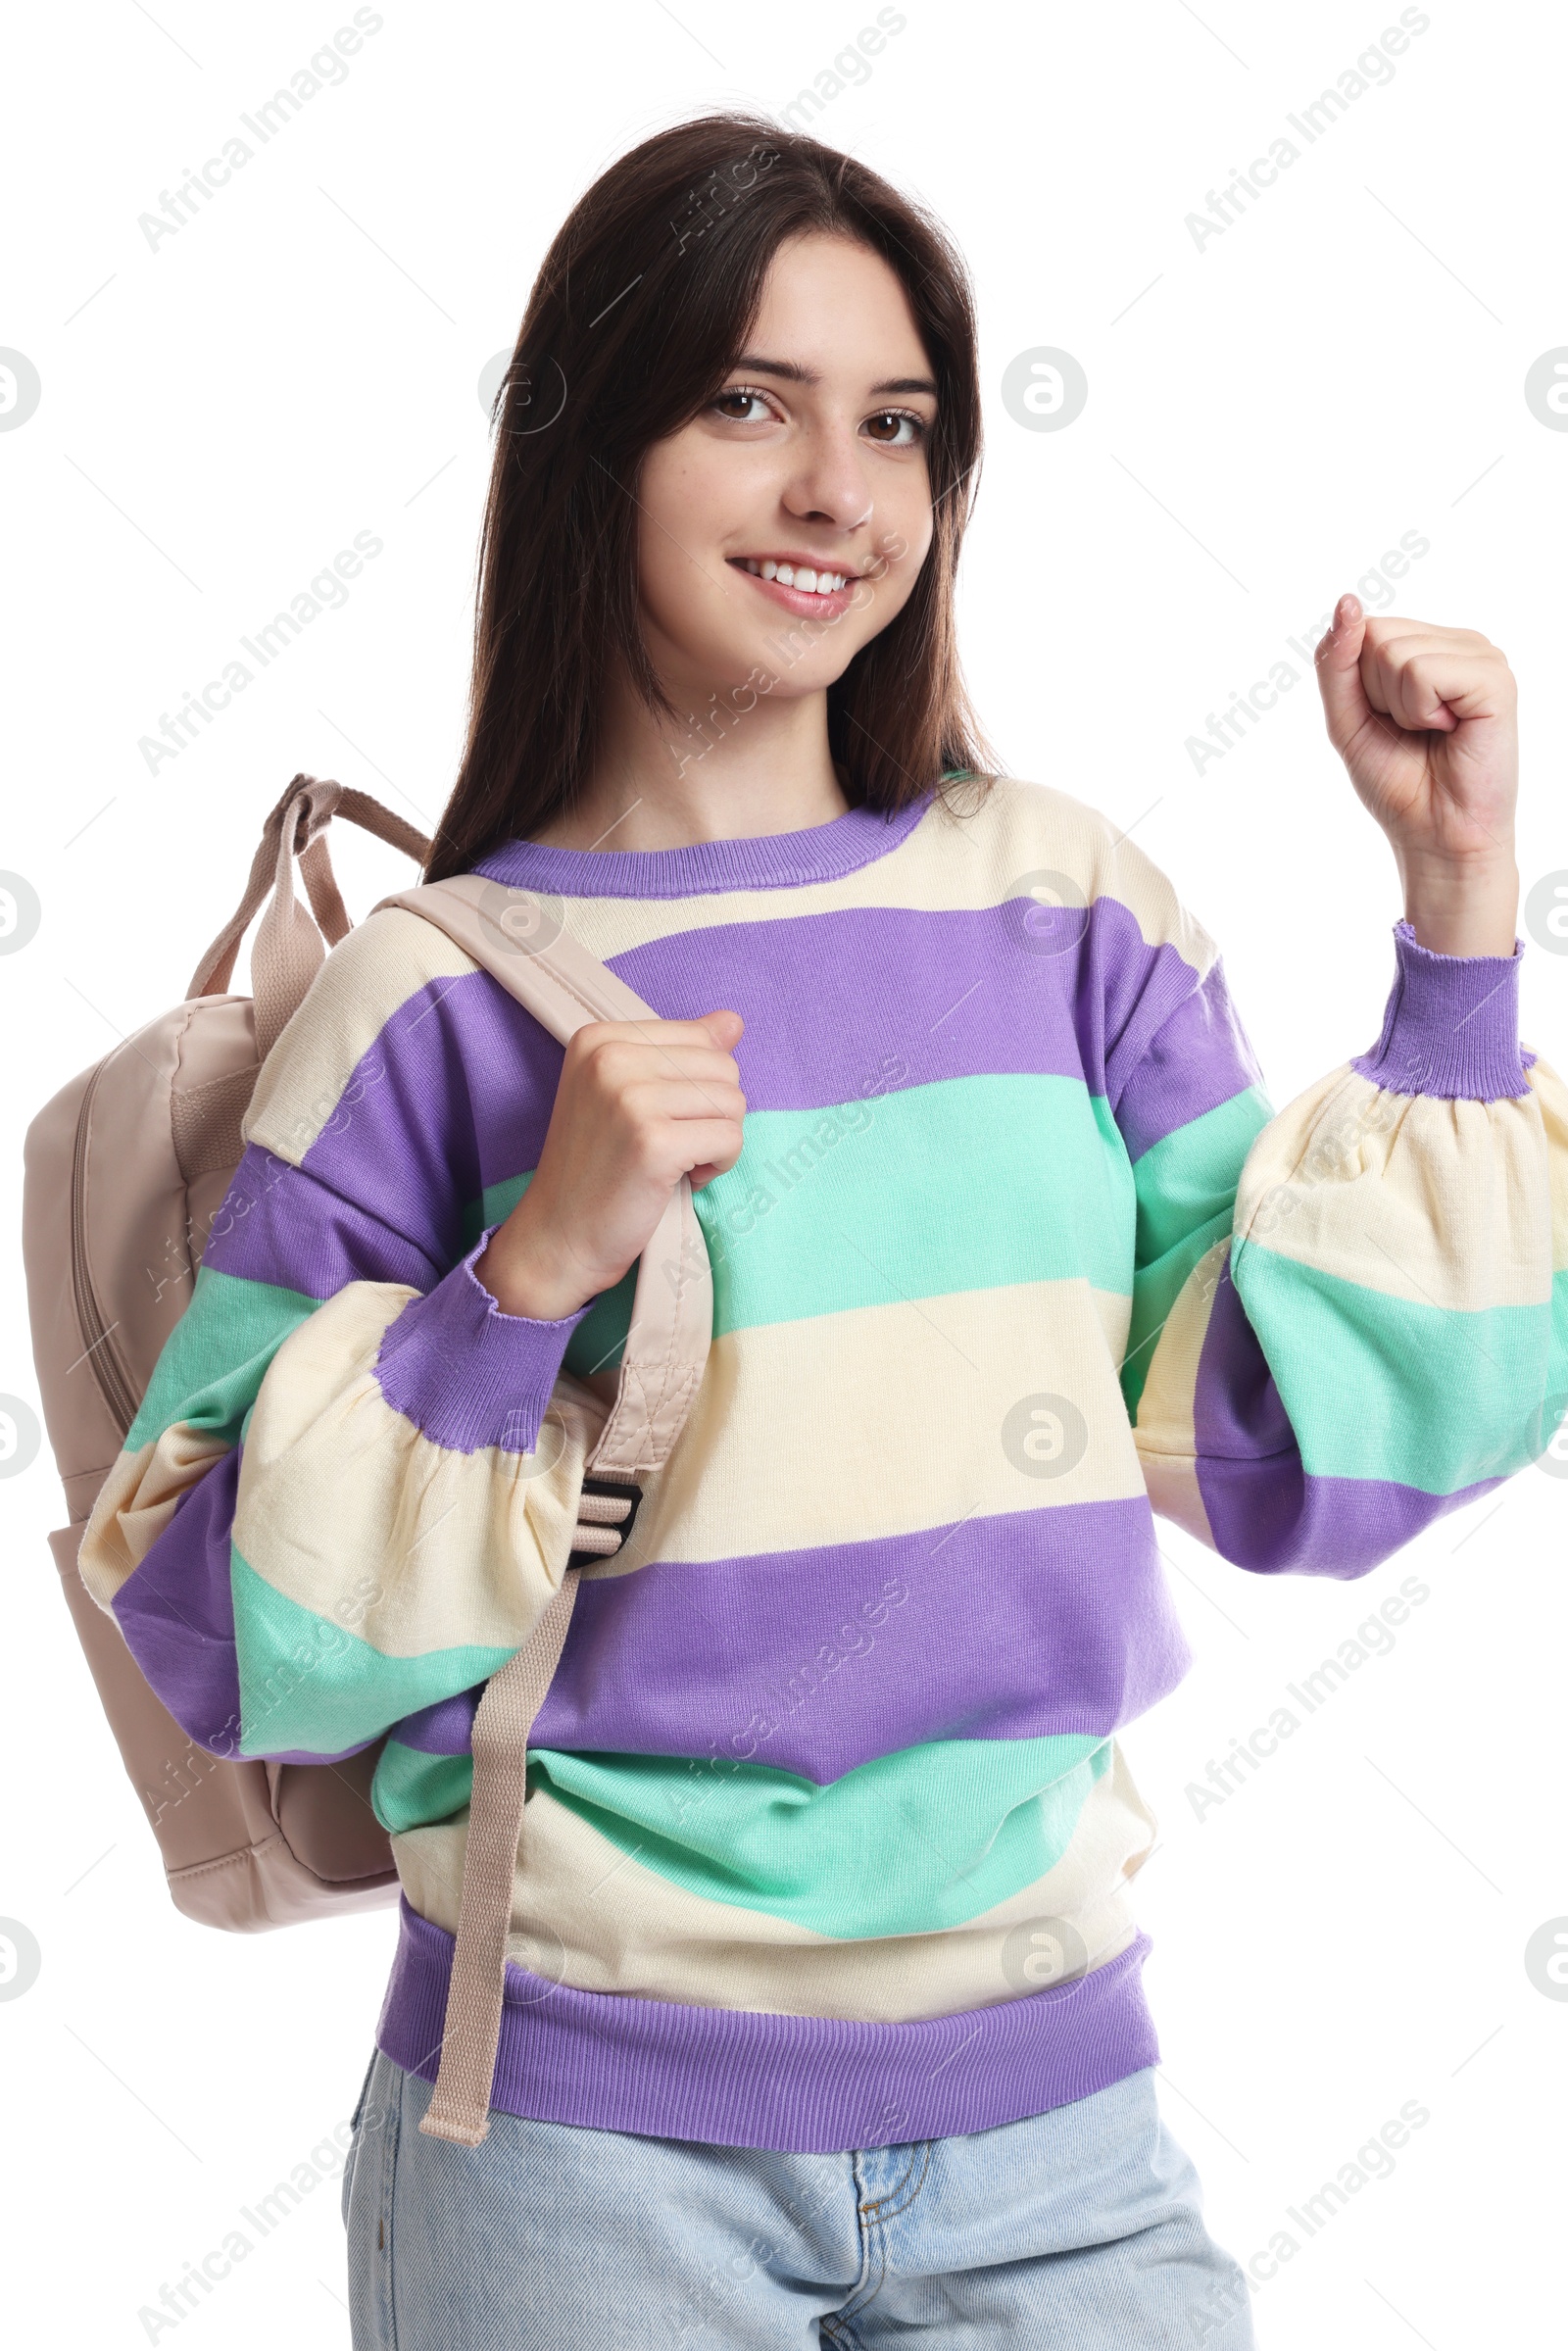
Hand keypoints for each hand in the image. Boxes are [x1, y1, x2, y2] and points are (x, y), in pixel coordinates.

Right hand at [475, 1010, 745, 1320]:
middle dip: (712, 1114)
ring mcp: (630, 1098)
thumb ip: (678, 1053)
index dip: (696, 1088)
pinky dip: (719, 1165)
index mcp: (599, 1038)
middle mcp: (610, 1058)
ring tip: (675, 1163)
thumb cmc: (594, 1171)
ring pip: (733, 1102)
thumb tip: (731, 1021)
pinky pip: (730, 1138)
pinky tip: (682, 1179)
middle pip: (722, 1067)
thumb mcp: (625, 1095)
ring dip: (717, 1141)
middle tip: (669, 1148)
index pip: (700, 1038)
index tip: (658, 1120)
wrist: (557, 1237)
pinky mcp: (653, 1142)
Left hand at [1314, 594, 1518, 955]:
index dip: (1358, 685)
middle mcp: (1457, 643)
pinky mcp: (1495, 678)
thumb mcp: (1348, 719)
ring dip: (1400, 707)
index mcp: (1426, 646)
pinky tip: (1450, 730)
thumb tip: (1347, 603)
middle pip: (1377, 637)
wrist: (1435, 834)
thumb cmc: (1399, 782)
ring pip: (1397, 653)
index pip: (1365, 630)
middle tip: (1412, 731)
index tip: (1388, 721)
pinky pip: (1425, 672)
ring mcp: (1480, 656)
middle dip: (1377, 696)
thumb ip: (1338, 663)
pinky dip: (1422, 711)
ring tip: (1432, 732)